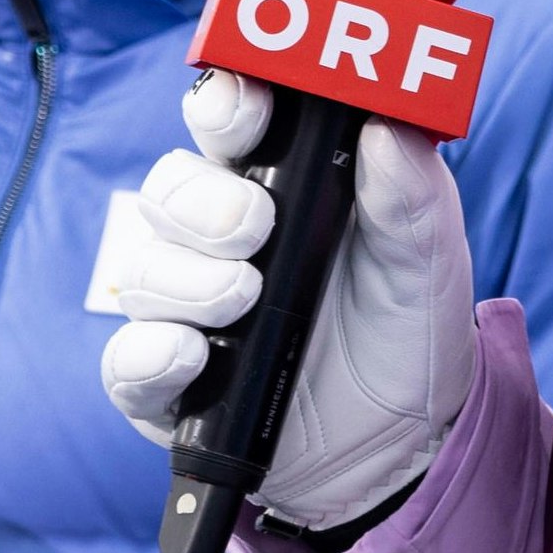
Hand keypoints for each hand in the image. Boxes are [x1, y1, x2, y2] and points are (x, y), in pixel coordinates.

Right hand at [99, 69, 474, 529]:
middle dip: (202, 200)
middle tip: (254, 227)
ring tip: (243, 299)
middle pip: (169, 187)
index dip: (223, 102)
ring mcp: (185, 310)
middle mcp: (217, 240)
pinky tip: (192, 356)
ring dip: (186, 279)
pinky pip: (125, 358)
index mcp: (278, 186)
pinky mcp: (164, 383)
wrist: (401, 450)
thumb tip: (388, 127)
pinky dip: (151, 352)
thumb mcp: (427, 264)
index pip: (227, 123)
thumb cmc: (404, 334)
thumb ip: (411, 197)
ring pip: (140, 268)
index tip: (244, 105)